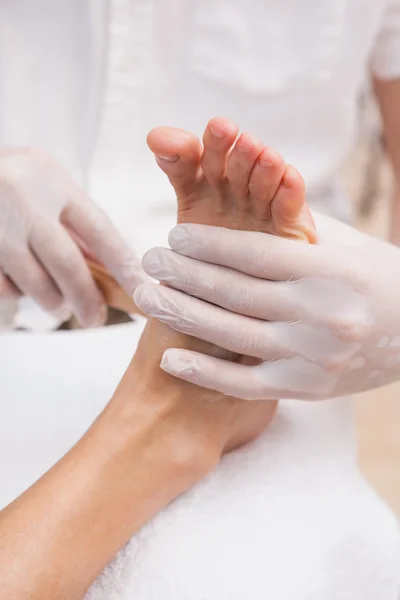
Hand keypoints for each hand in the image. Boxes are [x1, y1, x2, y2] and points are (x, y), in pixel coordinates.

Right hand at [0, 147, 145, 326]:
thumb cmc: (16, 185)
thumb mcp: (50, 189)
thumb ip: (76, 226)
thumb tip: (112, 273)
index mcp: (53, 182)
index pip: (99, 230)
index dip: (124, 265)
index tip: (143, 290)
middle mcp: (23, 200)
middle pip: (66, 263)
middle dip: (86, 298)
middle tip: (95, 319)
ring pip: (33, 282)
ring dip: (52, 302)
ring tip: (58, 307)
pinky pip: (4, 287)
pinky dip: (17, 294)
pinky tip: (20, 285)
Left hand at [134, 213, 399, 399]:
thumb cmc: (374, 277)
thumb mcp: (343, 244)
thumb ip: (294, 227)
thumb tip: (238, 197)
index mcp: (333, 271)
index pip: (255, 254)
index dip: (208, 245)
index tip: (174, 237)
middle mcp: (324, 315)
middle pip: (236, 293)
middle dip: (184, 275)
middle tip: (149, 261)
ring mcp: (315, 357)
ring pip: (234, 335)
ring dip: (184, 315)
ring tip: (148, 298)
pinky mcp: (309, 390)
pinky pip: (247, 384)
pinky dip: (205, 372)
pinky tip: (169, 358)